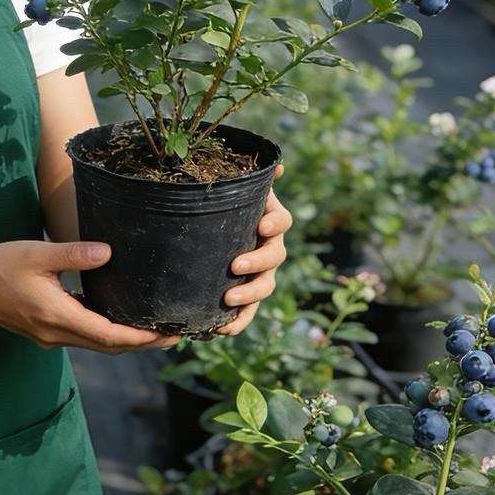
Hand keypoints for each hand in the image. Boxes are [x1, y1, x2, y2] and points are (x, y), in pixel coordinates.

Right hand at [0, 240, 181, 353]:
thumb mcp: (37, 253)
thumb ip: (74, 254)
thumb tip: (109, 253)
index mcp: (58, 316)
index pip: (110, 336)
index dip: (142, 338)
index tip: (169, 334)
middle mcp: (57, 334)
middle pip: (109, 347)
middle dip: (142, 343)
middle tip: (174, 334)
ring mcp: (50, 336)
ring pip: (97, 345)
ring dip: (125, 340)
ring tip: (153, 328)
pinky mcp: (45, 332)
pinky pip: (84, 338)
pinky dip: (106, 333)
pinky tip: (117, 318)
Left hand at [216, 161, 291, 335]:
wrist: (212, 233)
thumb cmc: (225, 206)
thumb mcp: (235, 191)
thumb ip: (249, 179)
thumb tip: (279, 165)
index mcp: (269, 221)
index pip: (282, 221)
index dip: (276, 224)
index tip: (263, 226)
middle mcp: (270, 248)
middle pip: (275, 257)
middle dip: (258, 262)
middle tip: (236, 266)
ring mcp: (261, 274)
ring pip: (265, 287)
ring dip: (249, 296)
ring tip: (227, 299)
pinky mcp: (246, 296)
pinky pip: (247, 313)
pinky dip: (237, 322)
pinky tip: (219, 329)